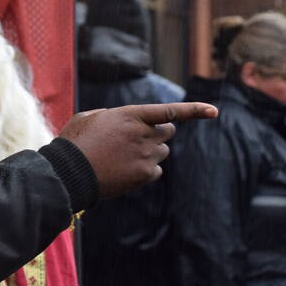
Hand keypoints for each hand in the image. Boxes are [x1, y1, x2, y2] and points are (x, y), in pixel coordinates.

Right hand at [59, 103, 216, 198]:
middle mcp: (143, 133)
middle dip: (158, 133)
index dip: (194, 110)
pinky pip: (156, 170)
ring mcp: (146, 155)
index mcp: (130, 115)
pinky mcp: (145, 175)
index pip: (170, 111)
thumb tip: (123, 122)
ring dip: (149, 151)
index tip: (214, 111)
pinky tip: (123, 171)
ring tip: (123, 157)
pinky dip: (144, 170)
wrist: (70, 172)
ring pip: (162, 151)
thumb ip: (112, 116)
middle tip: (140, 138)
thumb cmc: (75, 142)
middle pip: (168, 131)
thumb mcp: (89, 118)